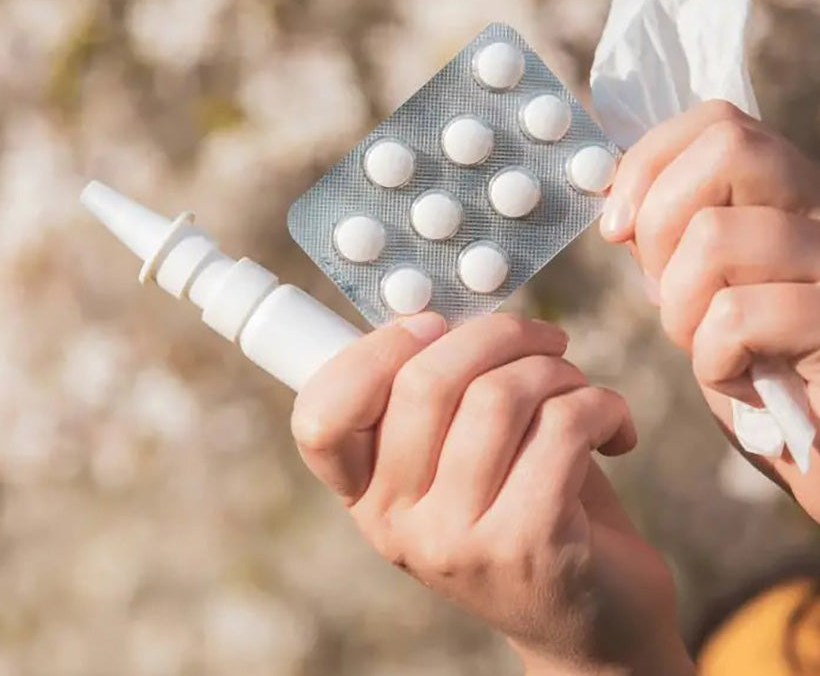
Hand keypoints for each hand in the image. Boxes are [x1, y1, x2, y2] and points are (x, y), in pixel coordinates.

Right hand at [292, 313, 691, 674]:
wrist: (592, 624)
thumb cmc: (526, 512)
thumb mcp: (459, 462)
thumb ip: (435, 399)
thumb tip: (443, 311)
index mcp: (366, 495)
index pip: (321, 419)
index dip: (371, 352)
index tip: (432, 327)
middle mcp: (396, 525)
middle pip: (425, 382)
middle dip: (498, 335)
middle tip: (543, 340)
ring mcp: (457, 541)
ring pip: (501, 396)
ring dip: (556, 370)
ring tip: (579, 387)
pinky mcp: (531, 545)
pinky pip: (563, 426)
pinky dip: (602, 405)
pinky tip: (614, 428)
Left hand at [600, 100, 819, 516]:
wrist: (818, 450)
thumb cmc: (754, 367)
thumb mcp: (700, 288)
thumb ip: (669, 235)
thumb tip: (614, 192)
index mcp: (789, 199)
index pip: (720, 122)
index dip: (649, 163)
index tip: (618, 226)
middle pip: (731, 148)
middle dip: (661, 223)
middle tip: (663, 289)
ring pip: (717, 236)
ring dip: (681, 309)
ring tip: (706, 345)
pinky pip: (738, 316)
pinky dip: (713, 360)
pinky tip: (738, 381)